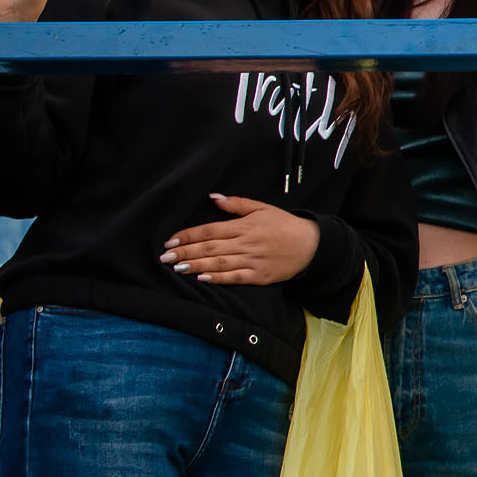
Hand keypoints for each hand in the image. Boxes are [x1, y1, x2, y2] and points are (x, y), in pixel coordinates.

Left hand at [161, 195, 321, 285]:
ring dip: (195, 265)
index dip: (188, 236)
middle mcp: (246, 243)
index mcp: (244, 226)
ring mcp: (252, 260)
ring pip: (218, 263)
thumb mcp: (262, 208)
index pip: (210, 230)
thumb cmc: (285, 225)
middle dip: (185, 252)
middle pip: (209, 248)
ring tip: (177, 268)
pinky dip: (218, 278)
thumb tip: (213, 198)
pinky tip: (202, 278)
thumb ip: (236, 204)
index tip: (170, 241)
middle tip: (164, 258)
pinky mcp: (259, 276)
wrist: (311, 245)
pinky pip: (235, 277)